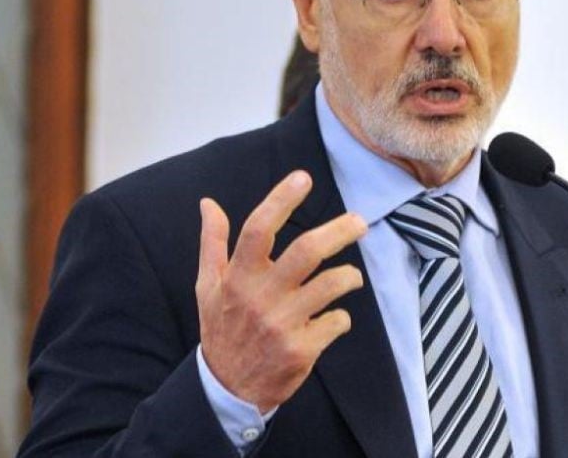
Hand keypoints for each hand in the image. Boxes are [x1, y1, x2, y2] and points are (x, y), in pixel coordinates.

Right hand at [196, 170, 366, 410]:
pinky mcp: (302, 349)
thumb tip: (208, 203)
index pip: (258, 229)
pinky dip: (341, 317)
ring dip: (349, 276)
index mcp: (237, 277)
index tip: (303, 178)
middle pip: (307, 251)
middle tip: (359, 221)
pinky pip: (337, 321)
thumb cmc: (221, 329)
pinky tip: (333, 319)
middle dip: (339, 231)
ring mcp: (282, 324)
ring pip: (331, 284)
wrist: (228, 389)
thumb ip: (212, 243)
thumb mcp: (207, 287)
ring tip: (351, 275)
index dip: (281, 200)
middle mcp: (260, 297)